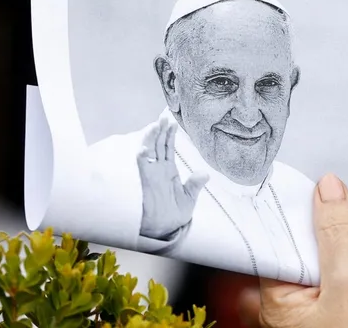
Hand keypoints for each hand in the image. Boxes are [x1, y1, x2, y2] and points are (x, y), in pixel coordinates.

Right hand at [137, 116, 208, 239]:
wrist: (164, 231)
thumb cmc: (174, 215)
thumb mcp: (188, 198)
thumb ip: (195, 185)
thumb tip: (205, 173)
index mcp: (169, 171)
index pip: (168, 148)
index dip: (169, 135)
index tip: (172, 121)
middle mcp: (158, 170)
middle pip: (158, 145)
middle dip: (160, 131)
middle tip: (163, 117)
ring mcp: (150, 175)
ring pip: (149, 152)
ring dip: (151, 139)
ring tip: (155, 125)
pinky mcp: (145, 183)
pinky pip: (142, 168)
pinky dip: (142, 158)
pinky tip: (144, 149)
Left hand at [253, 174, 347, 327]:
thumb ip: (338, 234)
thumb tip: (327, 190)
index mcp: (274, 302)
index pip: (267, 239)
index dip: (281, 206)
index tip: (294, 178)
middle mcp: (285, 307)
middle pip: (290, 244)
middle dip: (308, 217)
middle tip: (324, 188)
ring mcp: (310, 309)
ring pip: (313, 256)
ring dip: (329, 234)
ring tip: (341, 207)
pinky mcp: (335, 308)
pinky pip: (332, 270)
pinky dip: (343, 252)